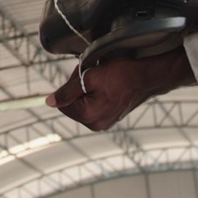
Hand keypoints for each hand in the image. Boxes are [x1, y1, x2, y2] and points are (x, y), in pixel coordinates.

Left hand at [46, 48, 194, 131]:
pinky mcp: (111, 116)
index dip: (69, 84)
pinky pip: (95, 104)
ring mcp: (104, 122)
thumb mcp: (90, 77)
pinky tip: (107, 83)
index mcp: (88, 116)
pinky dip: (96, 92)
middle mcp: (95, 124)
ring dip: (87, 88)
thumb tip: (49, 102)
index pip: (62, 102)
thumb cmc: (123, 74)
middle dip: (77, 86)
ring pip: (83, 102)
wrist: (148, 76)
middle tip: (92, 73)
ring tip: (101, 77)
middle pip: (72, 103)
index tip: (83, 74)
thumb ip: (67, 91)